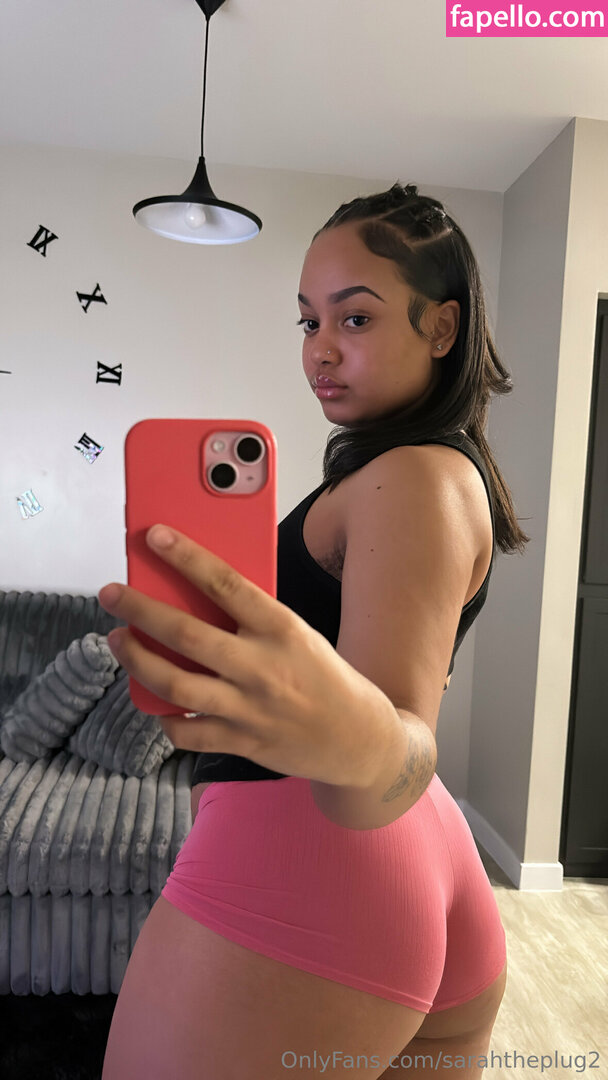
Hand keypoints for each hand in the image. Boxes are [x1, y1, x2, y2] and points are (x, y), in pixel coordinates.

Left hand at [97, 524, 397, 787]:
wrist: (358, 738)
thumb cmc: (323, 675)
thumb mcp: (297, 634)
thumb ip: (253, 619)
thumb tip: (196, 593)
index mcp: (281, 628)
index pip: (226, 583)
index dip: (186, 557)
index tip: (155, 537)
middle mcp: (262, 666)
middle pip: (187, 634)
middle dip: (139, 610)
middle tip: (111, 594)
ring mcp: (249, 708)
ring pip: (176, 684)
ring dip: (138, 660)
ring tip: (118, 641)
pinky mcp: (241, 742)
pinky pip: (187, 732)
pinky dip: (164, 717)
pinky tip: (153, 702)